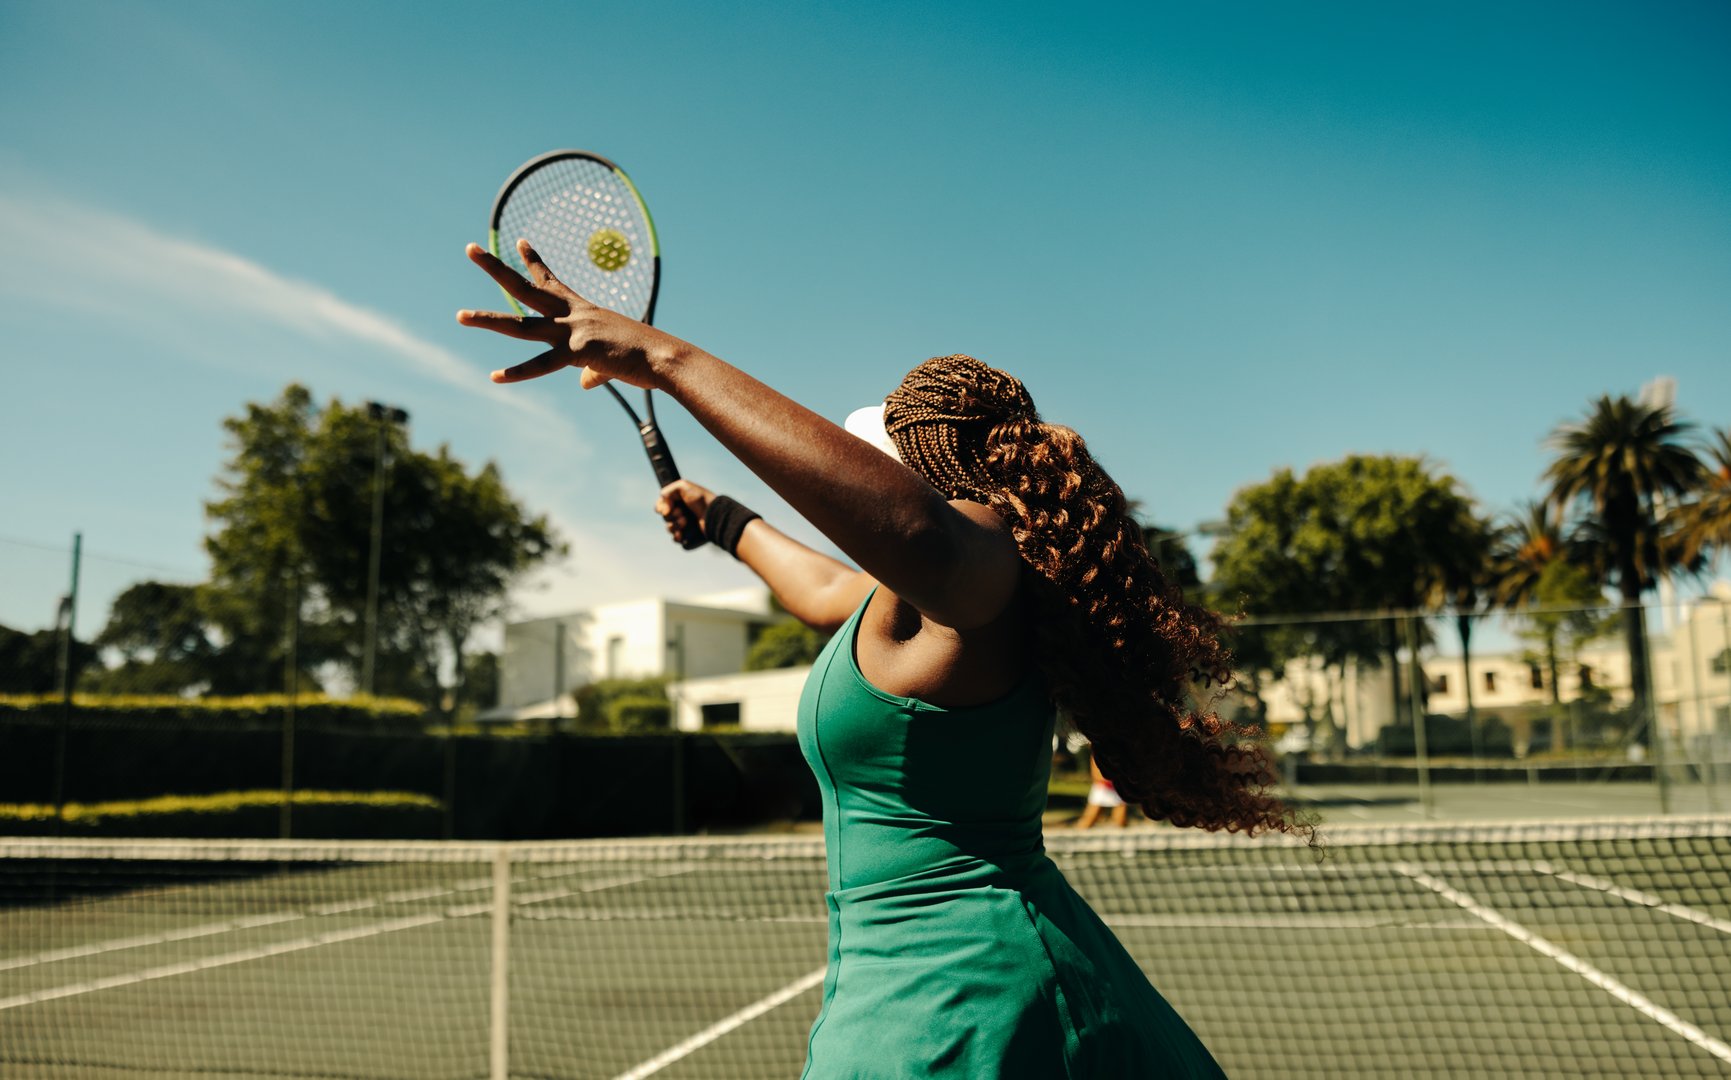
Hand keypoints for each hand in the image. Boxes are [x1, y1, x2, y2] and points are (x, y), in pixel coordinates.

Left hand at [456, 239, 671, 389]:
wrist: (664, 357)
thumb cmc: (646, 356)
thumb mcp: (614, 359)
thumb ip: (594, 370)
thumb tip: (586, 382)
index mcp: (582, 310)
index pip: (551, 281)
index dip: (533, 261)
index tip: (518, 241)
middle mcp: (572, 314)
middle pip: (525, 288)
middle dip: (496, 268)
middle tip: (470, 248)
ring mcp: (572, 331)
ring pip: (521, 325)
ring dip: (488, 320)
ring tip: (459, 316)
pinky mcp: (577, 352)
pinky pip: (541, 364)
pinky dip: (519, 372)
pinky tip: (496, 376)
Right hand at [656, 479, 714, 546]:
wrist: (713, 513)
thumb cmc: (700, 499)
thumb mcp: (682, 486)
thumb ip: (667, 491)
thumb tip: (662, 511)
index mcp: (678, 501)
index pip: (660, 506)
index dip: (661, 507)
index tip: (667, 508)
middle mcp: (681, 512)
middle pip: (664, 517)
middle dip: (671, 515)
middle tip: (682, 513)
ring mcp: (684, 524)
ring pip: (669, 528)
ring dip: (674, 525)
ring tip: (685, 522)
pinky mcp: (688, 534)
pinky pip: (675, 538)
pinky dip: (677, 536)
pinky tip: (681, 533)